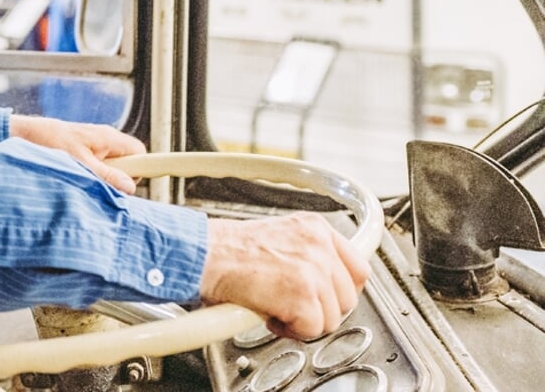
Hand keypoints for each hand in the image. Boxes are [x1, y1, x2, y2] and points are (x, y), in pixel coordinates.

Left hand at [7, 116, 144, 192]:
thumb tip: (130, 187)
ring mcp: (93, 146)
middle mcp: (104, 140)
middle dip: (119, 178)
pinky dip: (91, 176)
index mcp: (108, 138)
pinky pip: (97, 167)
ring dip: (103, 179)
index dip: (141, 167)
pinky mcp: (82, 152)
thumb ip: (107, 175)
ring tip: (84, 182)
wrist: (22, 134)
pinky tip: (77, 180)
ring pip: (110, 167)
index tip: (134, 183)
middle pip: (127, 162)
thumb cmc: (49, 141)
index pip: (140, 151)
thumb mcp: (80, 163)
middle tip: (102, 186)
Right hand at [200, 213, 370, 340]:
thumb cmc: (225, 250)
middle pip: (348, 297)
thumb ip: (306, 254)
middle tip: (292, 306)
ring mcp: (313, 270)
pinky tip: (270, 316)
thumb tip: (324, 282)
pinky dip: (291, 330)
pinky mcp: (303, 295)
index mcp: (315, 228)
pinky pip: (313, 329)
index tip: (330, 298)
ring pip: (332, 317)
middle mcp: (319, 245)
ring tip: (276, 309)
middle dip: (321, 309)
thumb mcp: (278, 238)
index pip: (357, 267)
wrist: (202, 254)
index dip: (342, 290)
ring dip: (304, 321)